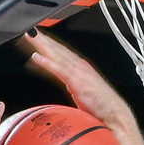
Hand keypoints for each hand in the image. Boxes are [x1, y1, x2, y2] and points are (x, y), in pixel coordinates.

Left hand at [19, 31, 133, 135]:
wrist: (116, 114)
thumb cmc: (103, 108)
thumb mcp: (85, 95)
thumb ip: (75, 88)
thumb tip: (71, 89)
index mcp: (81, 68)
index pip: (61, 52)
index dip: (48, 43)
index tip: (36, 36)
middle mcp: (79, 66)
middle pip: (57, 49)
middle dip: (42, 39)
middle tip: (27, 30)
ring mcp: (78, 72)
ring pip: (56, 55)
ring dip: (41, 45)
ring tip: (28, 37)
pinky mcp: (77, 82)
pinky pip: (58, 70)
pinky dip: (47, 63)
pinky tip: (36, 57)